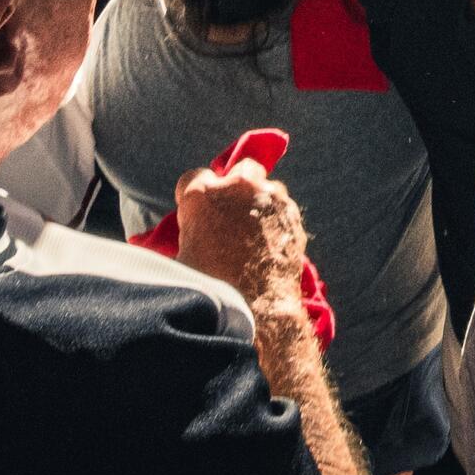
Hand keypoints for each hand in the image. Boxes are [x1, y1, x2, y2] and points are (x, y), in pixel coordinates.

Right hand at [174, 159, 306, 308]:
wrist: (257, 305)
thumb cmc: (212, 287)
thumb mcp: (182, 257)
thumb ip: (187, 233)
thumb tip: (190, 236)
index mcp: (200, 195)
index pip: (194, 177)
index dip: (197, 195)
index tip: (199, 210)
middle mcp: (238, 187)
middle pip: (241, 169)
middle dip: (237, 185)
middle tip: (233, 211)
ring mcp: (270, 197)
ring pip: (267, 187)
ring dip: (261, 202)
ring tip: (254, 231)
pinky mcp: (292, 214)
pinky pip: (282, 208)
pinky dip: (277, 219)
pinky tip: (271, 241)